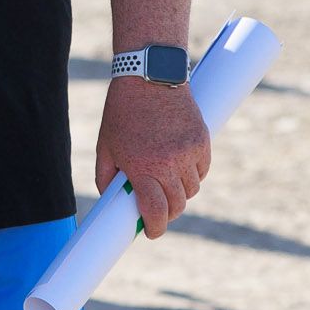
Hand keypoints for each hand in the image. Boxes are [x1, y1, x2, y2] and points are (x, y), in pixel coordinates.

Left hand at [95, 79, 208, 238]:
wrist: (149, 77)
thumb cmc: (123, 112)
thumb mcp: (106, 145)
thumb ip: (107, 177)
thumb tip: (113, 201)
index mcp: (142, 167)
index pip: (156, 211)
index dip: (155, 228)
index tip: (152, 232)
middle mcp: (169, 163)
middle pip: (177, 205)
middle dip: (167, 213)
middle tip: (158, 210)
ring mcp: (189, 152)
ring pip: (192, 189)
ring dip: (180, 192)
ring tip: (166, 181)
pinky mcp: (203, 141)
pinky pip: (203, 170)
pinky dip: (193, 173)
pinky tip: (179, 165)